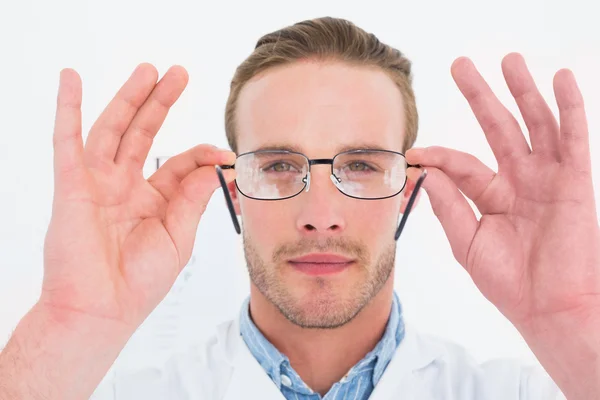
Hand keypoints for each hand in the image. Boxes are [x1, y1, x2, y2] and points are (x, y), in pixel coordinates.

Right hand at [42, 64, 235, 330]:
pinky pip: (67, 141)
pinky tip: (72, 80)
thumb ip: (194, 198)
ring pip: (113, 129)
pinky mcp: (72, 186)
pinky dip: (68, 109)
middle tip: (178, 74)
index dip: (201, 155)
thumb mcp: (179, 237)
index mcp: (152, 201)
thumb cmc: (140, 282)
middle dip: (160, 103)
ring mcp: (97, 183)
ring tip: (147, 70)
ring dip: (128, 98)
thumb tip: (214, 166)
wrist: (103, 309)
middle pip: (143, 133)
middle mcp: (124, 187)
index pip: (178, 164)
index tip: (224, 154)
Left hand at [405, 53, 599, 331]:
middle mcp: (520, 181)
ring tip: (509, 59)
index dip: (437, 157)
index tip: (411, 152)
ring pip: (535, 124)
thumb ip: (448, 207)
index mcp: (492, 197)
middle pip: (497, 128)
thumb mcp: (468, 243)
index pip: (460, 164)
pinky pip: (574, 139)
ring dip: (523, 91)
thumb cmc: (510, 283)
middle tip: (460, 65)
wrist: (549, 308)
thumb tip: (424, 173)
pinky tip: (560, 80)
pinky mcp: (575, 183)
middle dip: (480, 96)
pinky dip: (569, 109)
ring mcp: (547, 179)